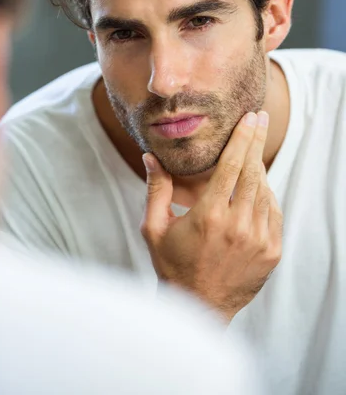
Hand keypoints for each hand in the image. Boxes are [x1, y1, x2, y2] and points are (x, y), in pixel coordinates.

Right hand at [141, 111, 282, 321]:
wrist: (199, 307)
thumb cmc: (173, 265)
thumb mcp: (155, 228)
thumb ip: (156, 189)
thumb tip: (150, 156)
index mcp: (210, 215)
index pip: (232, 165)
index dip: (242, 138)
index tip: (249, 118)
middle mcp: (238, 225)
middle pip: (253, 172)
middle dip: (256, 141)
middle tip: (261, 118)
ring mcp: (259, 240)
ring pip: (265, 191)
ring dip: (260, 168)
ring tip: (252, 152)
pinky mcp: (271, 252)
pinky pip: (274, 212)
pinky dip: (267, 195)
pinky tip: (257, 186)